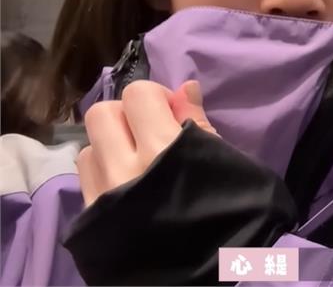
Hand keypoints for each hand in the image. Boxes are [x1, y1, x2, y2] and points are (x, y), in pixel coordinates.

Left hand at [77, 80, 215, 206]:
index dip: (157, 98)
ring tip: (138, 165)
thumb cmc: (223, 213)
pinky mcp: (91, 218)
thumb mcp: (220, 162)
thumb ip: (197, 121)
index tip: (174, 117)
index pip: (138, 94)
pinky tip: (126, 187)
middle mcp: (124, 168)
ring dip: (112, 147)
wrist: (204, 279)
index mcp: (162, 150)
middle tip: (151, 135)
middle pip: (102, 113)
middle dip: (126, 116)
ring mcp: (103, 195)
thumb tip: (183, 87)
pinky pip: (86, 178)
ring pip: (89, 146)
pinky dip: (104, 173)